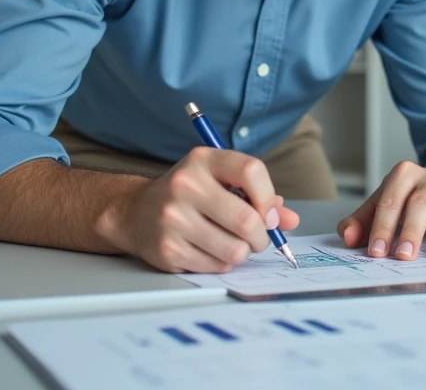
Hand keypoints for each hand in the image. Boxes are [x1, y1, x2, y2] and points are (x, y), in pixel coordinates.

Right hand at [93, 147, 298, 272]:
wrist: (135, 212)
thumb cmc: (189, 195)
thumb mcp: (220, 181)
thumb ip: (258, 196)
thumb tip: (290, 219)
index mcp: (203, 160)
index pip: (251, 171)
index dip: (269, 197)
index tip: (269, 213)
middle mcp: (185, 185)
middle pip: (247, 219)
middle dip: (262, 236)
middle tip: (258, 237)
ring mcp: (174, 219)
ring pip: (235, 249)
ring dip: (244, 252)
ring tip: (233, 243)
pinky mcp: (168, 249)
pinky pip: (218, 266)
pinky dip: (224, 263)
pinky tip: (211, 250)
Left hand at [337, 161, 425, 260]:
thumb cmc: (408, 201)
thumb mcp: (384, 205)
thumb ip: (362, 221)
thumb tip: (347, 237)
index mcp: (403, 175)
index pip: (390, 201)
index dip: (382, 227)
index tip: (376, 252)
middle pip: (419, 204)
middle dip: (411, 231)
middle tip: (403, 256)